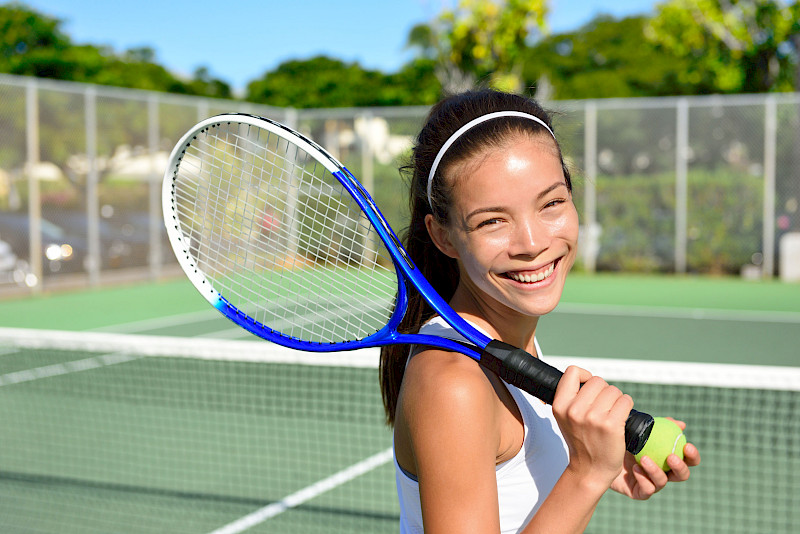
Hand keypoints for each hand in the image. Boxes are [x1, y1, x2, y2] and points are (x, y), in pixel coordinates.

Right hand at [552, 366, 633, 486]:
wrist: (590, 469)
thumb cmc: (581, 441)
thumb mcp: (565, 418)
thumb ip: (571, 398)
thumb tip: (586, 377)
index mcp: (560, 405)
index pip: (572, 372)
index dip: (584, 376)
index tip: (589, 387)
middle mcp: (574, 410)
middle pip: (597, 380)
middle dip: (604, 391)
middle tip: (603, 407)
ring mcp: (593, 418)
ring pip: (613, 390)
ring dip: (617, 399)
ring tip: (612, 413)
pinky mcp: (611, 425)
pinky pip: (625, 401)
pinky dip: (627, 405)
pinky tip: (622, 416)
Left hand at [611, 418, 700, 499]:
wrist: (599, 452)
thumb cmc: (622, 439)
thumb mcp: (639, 429)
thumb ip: (658, 426)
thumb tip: (680, 424)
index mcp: (666, 456)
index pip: (688, 459)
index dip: (692, 455)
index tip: (687, 445)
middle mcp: (662, 471)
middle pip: (682, 475)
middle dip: (680, 467)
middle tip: (671, 457)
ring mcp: (651, 483)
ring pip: (662, 482)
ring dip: (656, 470)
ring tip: (644, 458)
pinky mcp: (638, 492)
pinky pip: (646, 490)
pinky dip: (643, 479)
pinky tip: (635, 469)